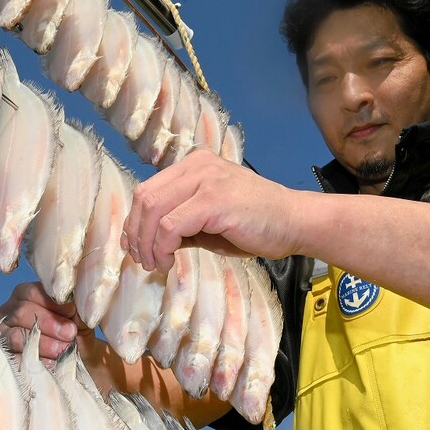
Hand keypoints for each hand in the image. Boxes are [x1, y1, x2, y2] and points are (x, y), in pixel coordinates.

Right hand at [0, 282, 91, 359]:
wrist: (79, 359)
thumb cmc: (75, 331)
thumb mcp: (79, 316)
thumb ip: (75, 308)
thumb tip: (71, 304)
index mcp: (25, 294)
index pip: (32, 293)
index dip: (52, 303)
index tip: (72, 312)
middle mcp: (9, 311)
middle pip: (21, 312)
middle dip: (48, 323)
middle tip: (70, 333)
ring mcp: (3, 334)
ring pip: (16, 336)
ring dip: (43, 344)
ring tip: (64, 349)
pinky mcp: (5, 357)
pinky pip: (15, 359)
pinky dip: (36, 362)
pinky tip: (54, 363)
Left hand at [122, 149, 297, 271]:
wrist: (295, 222)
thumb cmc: (256, 225)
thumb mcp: (209, 220)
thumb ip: (179, 223)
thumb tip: (145, 242)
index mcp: (194, 165)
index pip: (148, 190)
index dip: (134, 222)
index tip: (134, 248)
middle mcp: (197, 166)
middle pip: (145, 198)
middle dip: (136, 234)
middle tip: (142, 261)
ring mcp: (205, 180)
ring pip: (153, 210)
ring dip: (147, 244)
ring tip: (155, 264)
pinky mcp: (213, 200)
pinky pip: (170, 225)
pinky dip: (162, 247)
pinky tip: (169, 261)